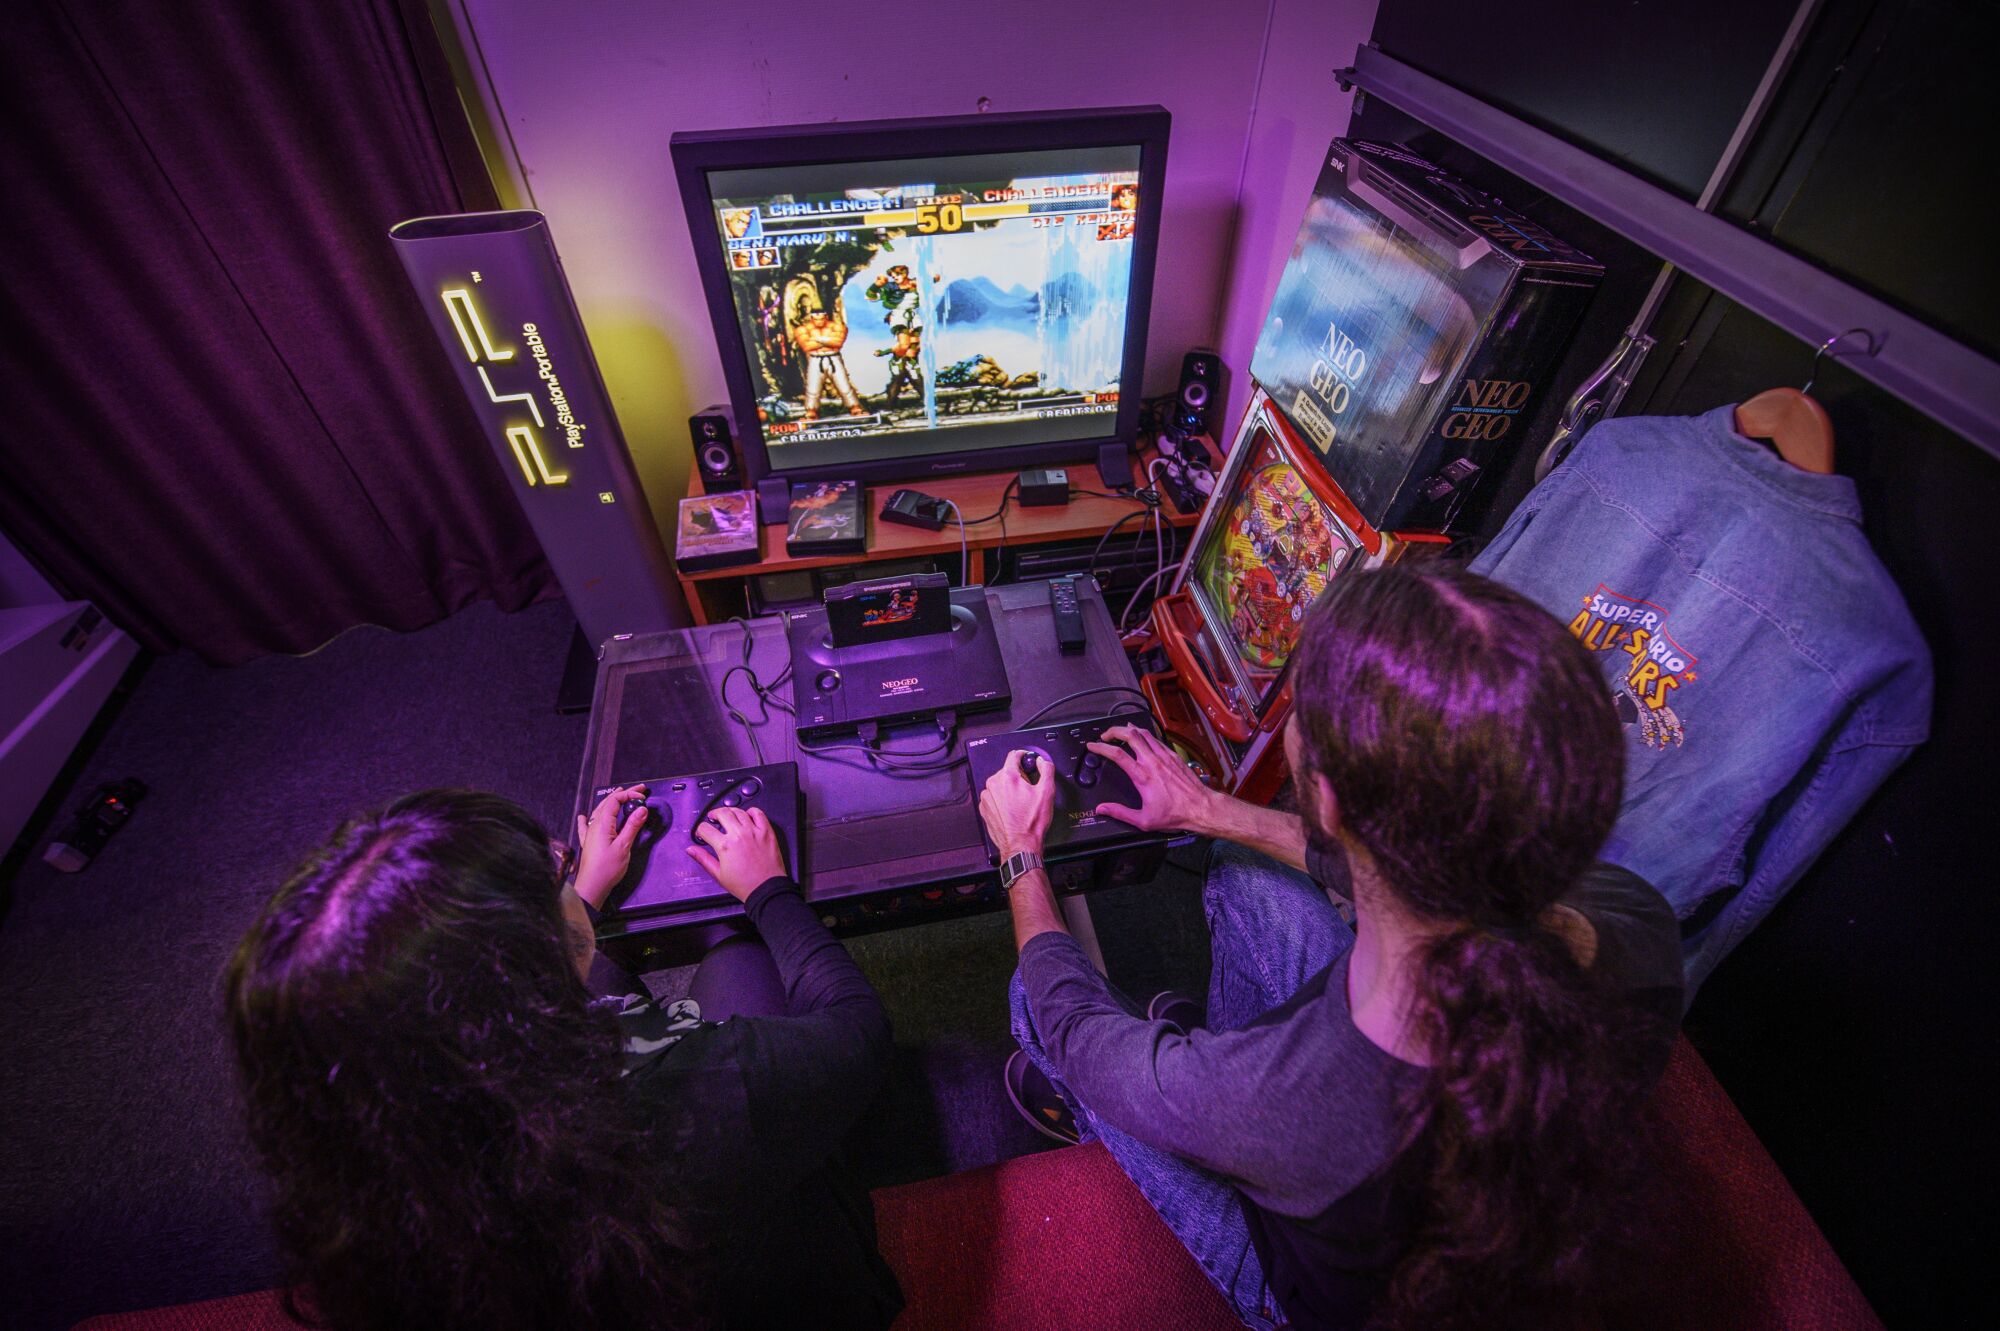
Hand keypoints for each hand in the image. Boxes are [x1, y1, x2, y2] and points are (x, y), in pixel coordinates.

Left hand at [573, 785, 648, 908]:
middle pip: (608, 803)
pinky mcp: (589, 843)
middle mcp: (594, 826)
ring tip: (620, 795)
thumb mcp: (624, 846)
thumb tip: (641, 809)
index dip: (629, 794)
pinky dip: (588, 818)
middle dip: (623, 794)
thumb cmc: (606, 869)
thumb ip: (632, 826)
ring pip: (600, 811)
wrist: (592, 887)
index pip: (615, 800)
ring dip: (611, 802)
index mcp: (602, 824)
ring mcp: (590, 834)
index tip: (642, 796)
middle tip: (639, 790)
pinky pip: (586, 826)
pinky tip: (583, 817)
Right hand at [687, 805, 787, 901]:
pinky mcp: (767, 832)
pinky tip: (747, 816)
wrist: (766, 889)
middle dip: (714, 814)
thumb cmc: (745, 885)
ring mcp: (754, 832)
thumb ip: (703, 859)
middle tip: (713, 818)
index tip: (702, 833)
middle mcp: (739, 835)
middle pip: (722, 813)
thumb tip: (691, 850)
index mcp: (725, 846)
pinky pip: (759, 814)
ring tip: (728, 816)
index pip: (705, 828)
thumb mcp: (719, 874)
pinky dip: (751, 811)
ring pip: (739, 811)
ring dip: (730, 811)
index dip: (700, 830)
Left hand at [978, 749, 1055, 859]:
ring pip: (1000, 784)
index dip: (1024, 756)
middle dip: (1019, 777)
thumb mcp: (1047, 792)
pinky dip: (1002, 800)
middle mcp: (993, 784)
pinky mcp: (984, 809)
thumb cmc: (1032, 822)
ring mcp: (987, 797)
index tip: (1028, 760)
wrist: (1020, 845)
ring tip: (1021, 803)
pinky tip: (1012, 810)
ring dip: (1010, 789)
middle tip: (1029, 790)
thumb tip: (1041, 761)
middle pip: (1007, 771)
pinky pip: (994, 797)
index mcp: (1008, 776)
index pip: (1014, 755)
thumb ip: (1046, 769)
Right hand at [1089, 725, 1218, 833]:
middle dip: (1114, 731)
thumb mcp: (1144, 820)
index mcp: (1142, 776)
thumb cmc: (1175, 814)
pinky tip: (1143, 738)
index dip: (1101, 747)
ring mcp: (1165, 757)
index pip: (1117, 754)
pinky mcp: (1174, 757)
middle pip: (1130, 735)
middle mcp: (1152, 762)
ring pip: (1145, 733)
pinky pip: (1157, 740)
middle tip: (1105, 735)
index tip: (1092, 746)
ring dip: (1130, 730)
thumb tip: (1102, 809)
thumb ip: (1120, 813)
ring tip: (1121, 731)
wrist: (1201, 808)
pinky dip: (1146, 735)